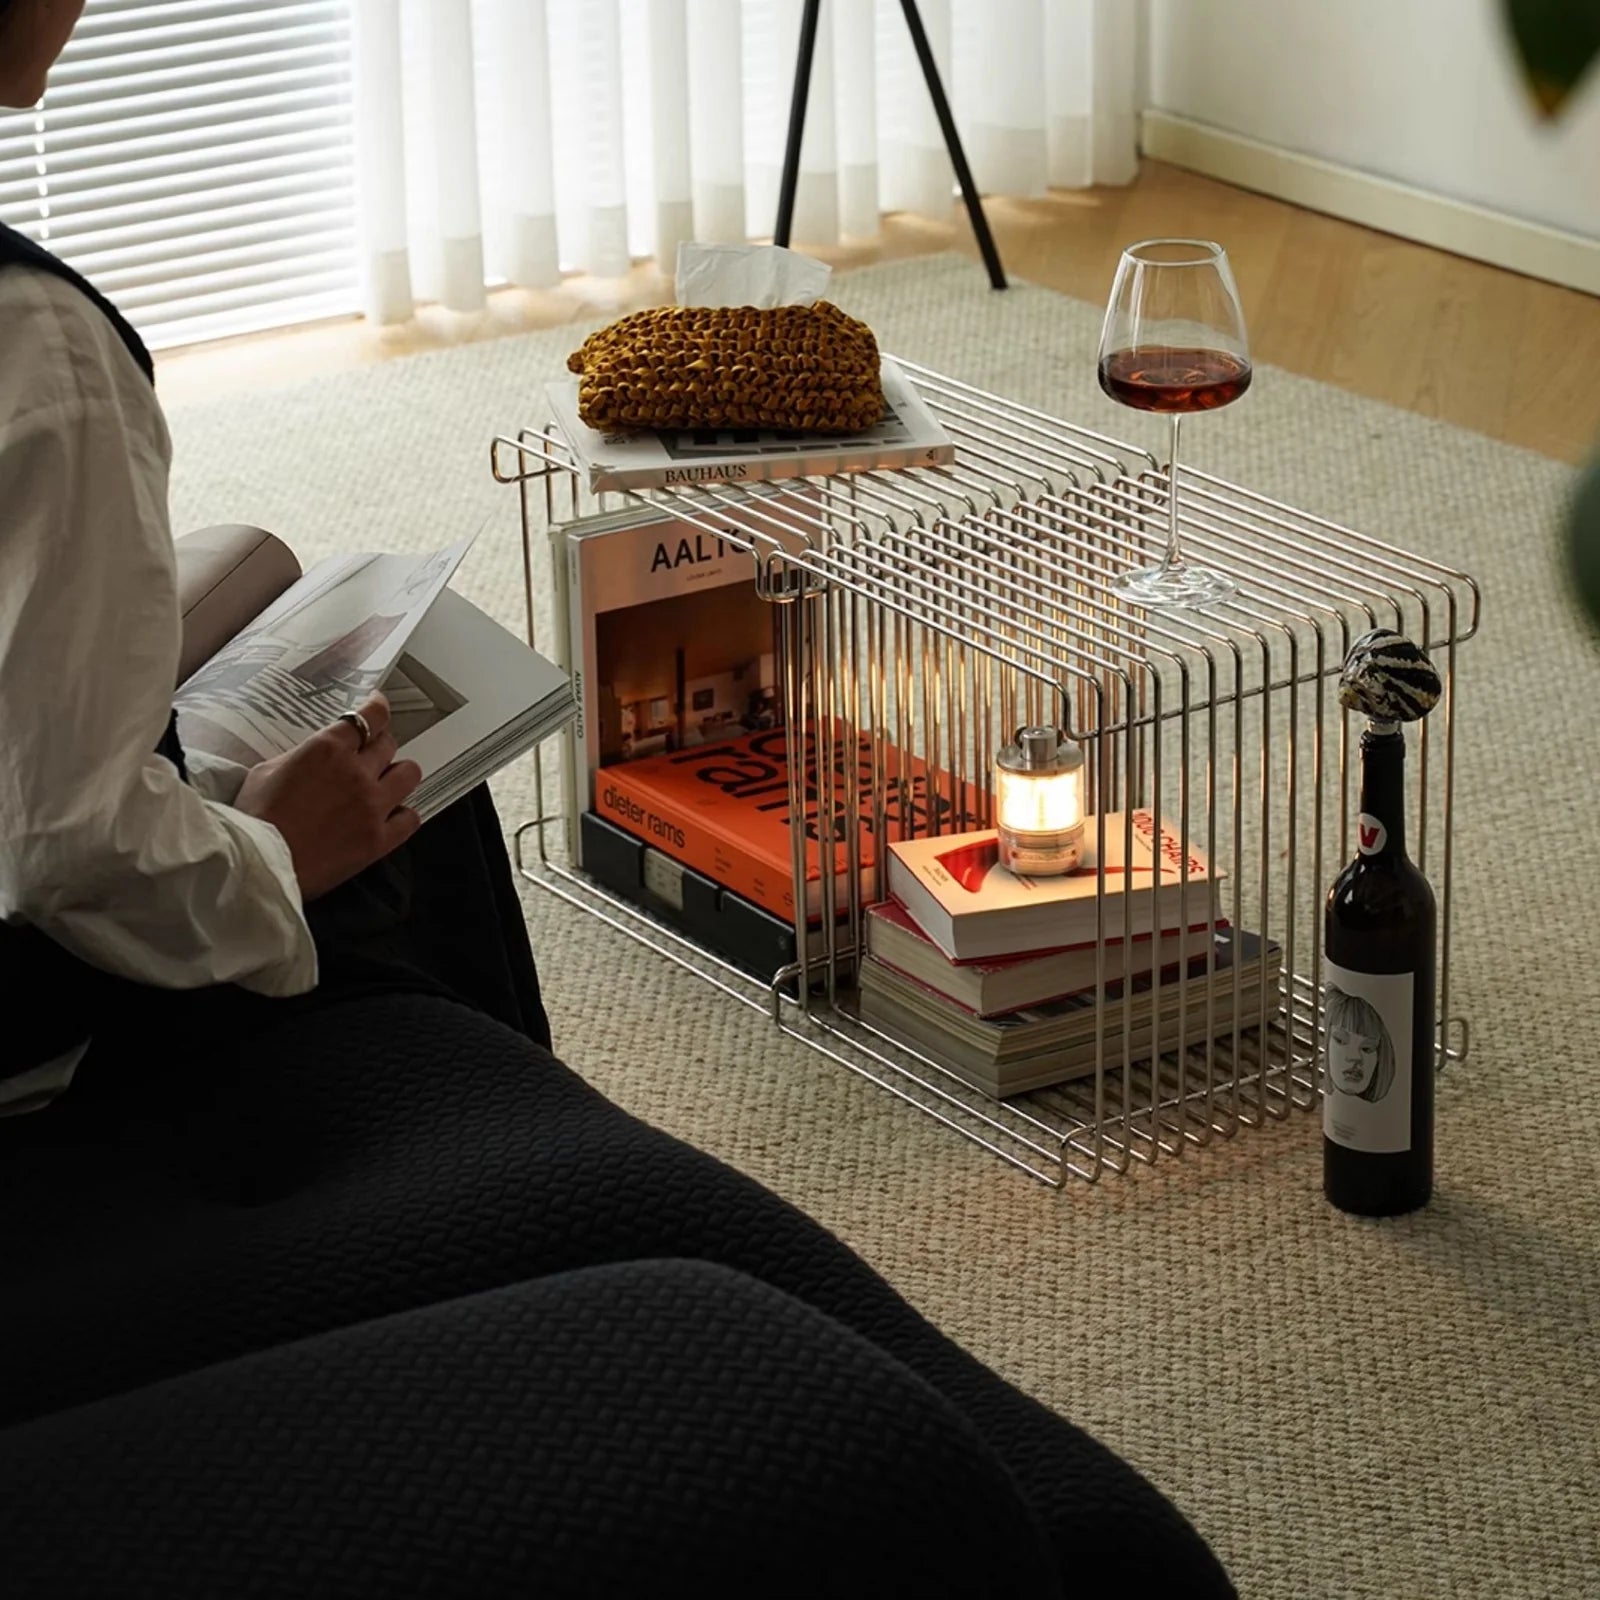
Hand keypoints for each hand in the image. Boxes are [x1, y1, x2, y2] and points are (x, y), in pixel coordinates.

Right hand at [234, 692, 422, 901]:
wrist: (259, 864)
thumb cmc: (254, 818)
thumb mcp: (266, 771)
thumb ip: (300, 757)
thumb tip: (315, 756)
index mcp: (327, 749)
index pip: (369, 716)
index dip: (378, 707)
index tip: (379, 705)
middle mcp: (357, 772)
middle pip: (389, 744)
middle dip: (379, 744)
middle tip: (370, 752)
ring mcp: (372, 806)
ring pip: (409, 774)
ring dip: (398, 773)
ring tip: (384, 782)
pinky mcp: (379, 840)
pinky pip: (411, 818)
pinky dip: (404, 814)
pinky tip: (391, 815)